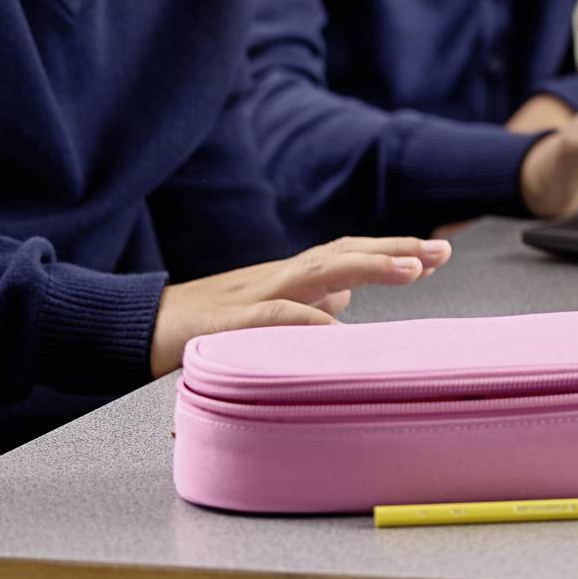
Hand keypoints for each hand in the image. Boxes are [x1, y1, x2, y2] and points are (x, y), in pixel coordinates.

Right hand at [150, 236, 451, 376]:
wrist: (136, 326)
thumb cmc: (206, 323)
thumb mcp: (265, 313)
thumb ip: (306, 304)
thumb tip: (345, 299)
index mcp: (288, 279)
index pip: (347, 255)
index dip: (392, 252)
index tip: (438, 253)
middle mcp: (277, 278)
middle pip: (343, 254)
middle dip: (395, 251)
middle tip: (441, 252)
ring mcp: (253, 296)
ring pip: (317, 272)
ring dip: (367, 266)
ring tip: (411, 269)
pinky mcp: (227, 323)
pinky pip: (271, 317)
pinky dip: (305, 319)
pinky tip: (337, 327)